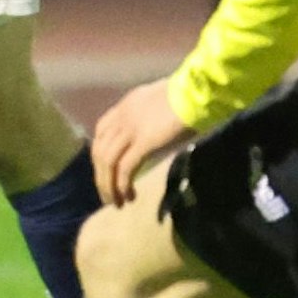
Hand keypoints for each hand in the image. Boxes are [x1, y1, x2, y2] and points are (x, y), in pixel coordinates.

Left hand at [93, 78, 195, 206]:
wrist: (197, 94)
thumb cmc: (188, 98)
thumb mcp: (159, 103)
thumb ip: (149, 115)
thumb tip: (151, 131)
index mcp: (125, 106)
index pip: (100, 132)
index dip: (100, 154)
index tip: (106, 171)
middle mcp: (122, 117)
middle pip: (99, 151)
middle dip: (100, 177)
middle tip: (108, 196)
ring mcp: (130, 129)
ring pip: (108, 162)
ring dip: (109, 186)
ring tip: (117, 203)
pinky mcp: (143, 142)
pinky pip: (125, 168)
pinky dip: (123, 185)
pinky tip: (129, 196)